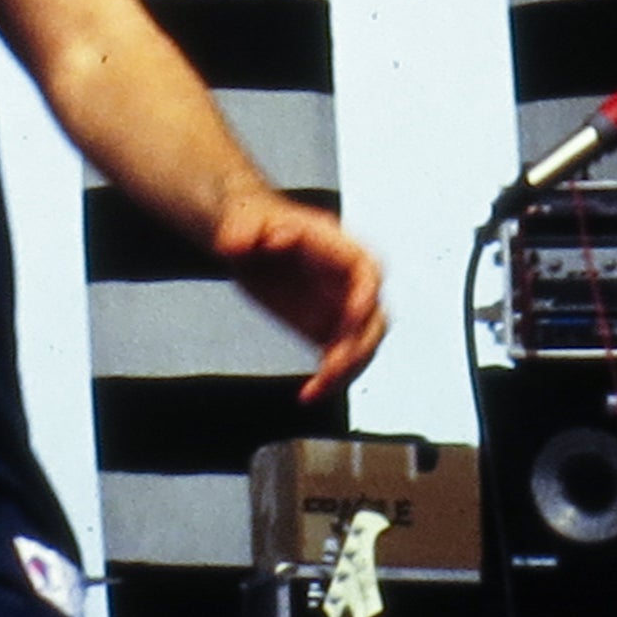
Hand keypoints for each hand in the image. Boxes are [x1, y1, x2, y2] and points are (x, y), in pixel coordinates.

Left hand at [211, 190, 386, 403]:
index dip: (367, 294)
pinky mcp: (326, 330)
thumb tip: (243, 242)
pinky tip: (308, 394)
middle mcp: (345, 280)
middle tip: (332, 366)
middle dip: (359, 345)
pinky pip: (341, 360)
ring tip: (315, 390)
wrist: (243, 242)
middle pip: (374, 316)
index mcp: (334, 246)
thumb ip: (244, 231)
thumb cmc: (251, 224)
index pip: (367, 269)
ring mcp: (339, 307)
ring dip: (346, 370)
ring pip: (363, 345)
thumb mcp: (242, 221)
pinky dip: (330, 381)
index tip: (353, 315)